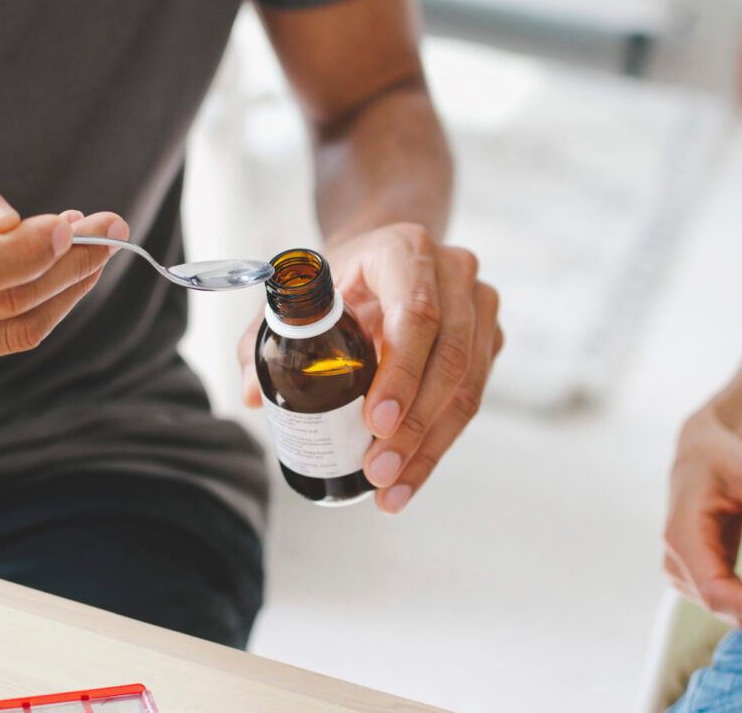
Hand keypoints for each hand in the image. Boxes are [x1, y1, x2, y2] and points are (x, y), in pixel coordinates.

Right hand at [0, 140, 126, 384]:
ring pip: (15, 331)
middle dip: (68, 264)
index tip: (74, 223)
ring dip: (68, 286)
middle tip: (110, 226)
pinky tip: (54, 270)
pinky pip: (9, 343)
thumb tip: (7, 224)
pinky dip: (47, 306)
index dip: (23, 253)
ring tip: (91, 242)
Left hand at [238, 223, 501, 513]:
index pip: (417, 315)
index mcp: (406, 251)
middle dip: (413, 426)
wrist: (384, 254)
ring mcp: (479, 306)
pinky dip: (438, 444)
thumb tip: (253, 394)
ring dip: (429, 447)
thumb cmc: (342, 276)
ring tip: (390, 489)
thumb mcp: (302, 293)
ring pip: (468, 387)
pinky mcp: (489, 339)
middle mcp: (454, 273)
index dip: (401, 373)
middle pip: (449, 358)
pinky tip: (408, 477)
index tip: (374, 423)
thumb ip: (270, 337)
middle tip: (377, 470)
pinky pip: (472, 399)